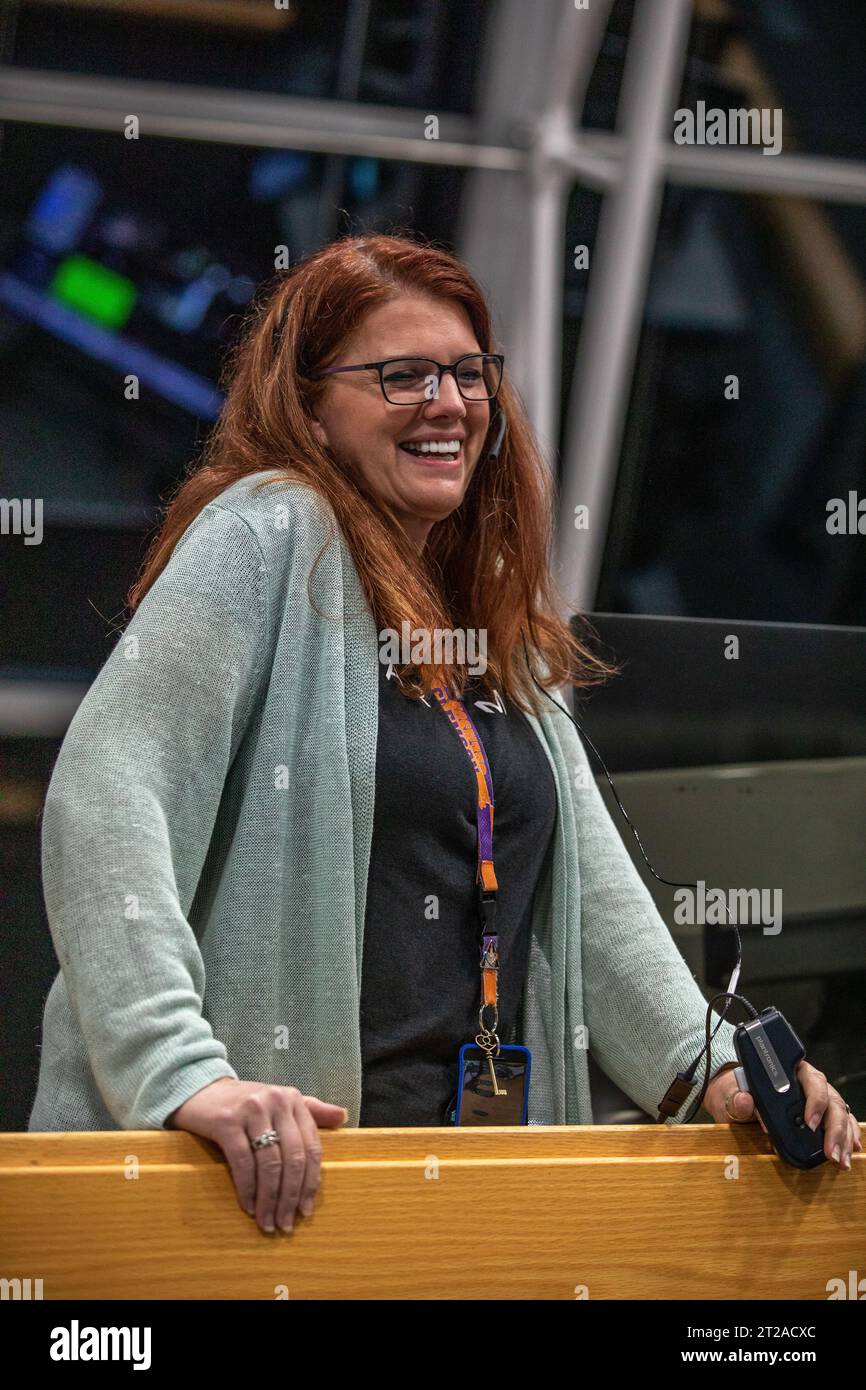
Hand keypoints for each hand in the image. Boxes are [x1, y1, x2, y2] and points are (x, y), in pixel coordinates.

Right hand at [166, 1078, 348, 1231]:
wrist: (201, 1092)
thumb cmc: (244, 1104)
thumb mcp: (279, 1103)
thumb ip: (312, 1110)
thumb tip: (343, 1117)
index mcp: (293, 1100)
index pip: (311, 1147)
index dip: (311, 1183)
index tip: (306, 1211)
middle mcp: (276, 1101)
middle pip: (293, 1159)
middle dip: (290, 1197)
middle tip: (285, 1223)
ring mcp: (252, 1110)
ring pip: (269, 1164)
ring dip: (269, 1200)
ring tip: (267, 1222)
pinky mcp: (227, 1121)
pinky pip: (242, 1163)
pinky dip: (247, 1189)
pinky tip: (249, 1206)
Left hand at [704, 1060, 861, 1170]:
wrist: (732, 1098)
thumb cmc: (734, 1092)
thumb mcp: (730, 1094)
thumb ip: (737, 1099)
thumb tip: (744, 1101)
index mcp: (790, 1071)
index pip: (812, 1080)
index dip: (815, 1101)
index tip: (811, 1124)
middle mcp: (808, 1083)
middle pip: (832, 1100)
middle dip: (835, 1128)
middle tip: (831, 1153)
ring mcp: (816, 1099)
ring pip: (840, 1113)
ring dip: (844, 1137)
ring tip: (840, 1161)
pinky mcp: (820, 1115)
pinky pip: (842, 1122)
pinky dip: (848, 1137)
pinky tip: (850, 1151)